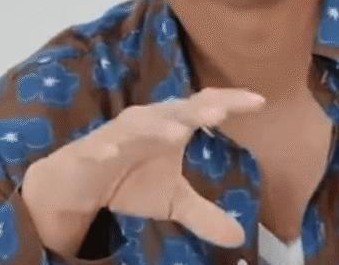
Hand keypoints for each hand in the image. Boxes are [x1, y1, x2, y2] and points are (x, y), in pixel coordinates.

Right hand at [21, 87, 266, 255]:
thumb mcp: (173, 201)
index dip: (230, 102)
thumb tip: (240, 237)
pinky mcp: (92, 150)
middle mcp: (148, 122)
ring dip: (158, 126)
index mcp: (172, 125)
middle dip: (197, 110)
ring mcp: (119, 134)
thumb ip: (205, 214)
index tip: (259, 102)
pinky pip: (99, 148)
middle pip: (177, 111)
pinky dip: (106, 148)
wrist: (79, 185)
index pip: (205, 108)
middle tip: (219, 113)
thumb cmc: (131, 180)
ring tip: (178, 132)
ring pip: (140, 125)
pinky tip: (111, 153)